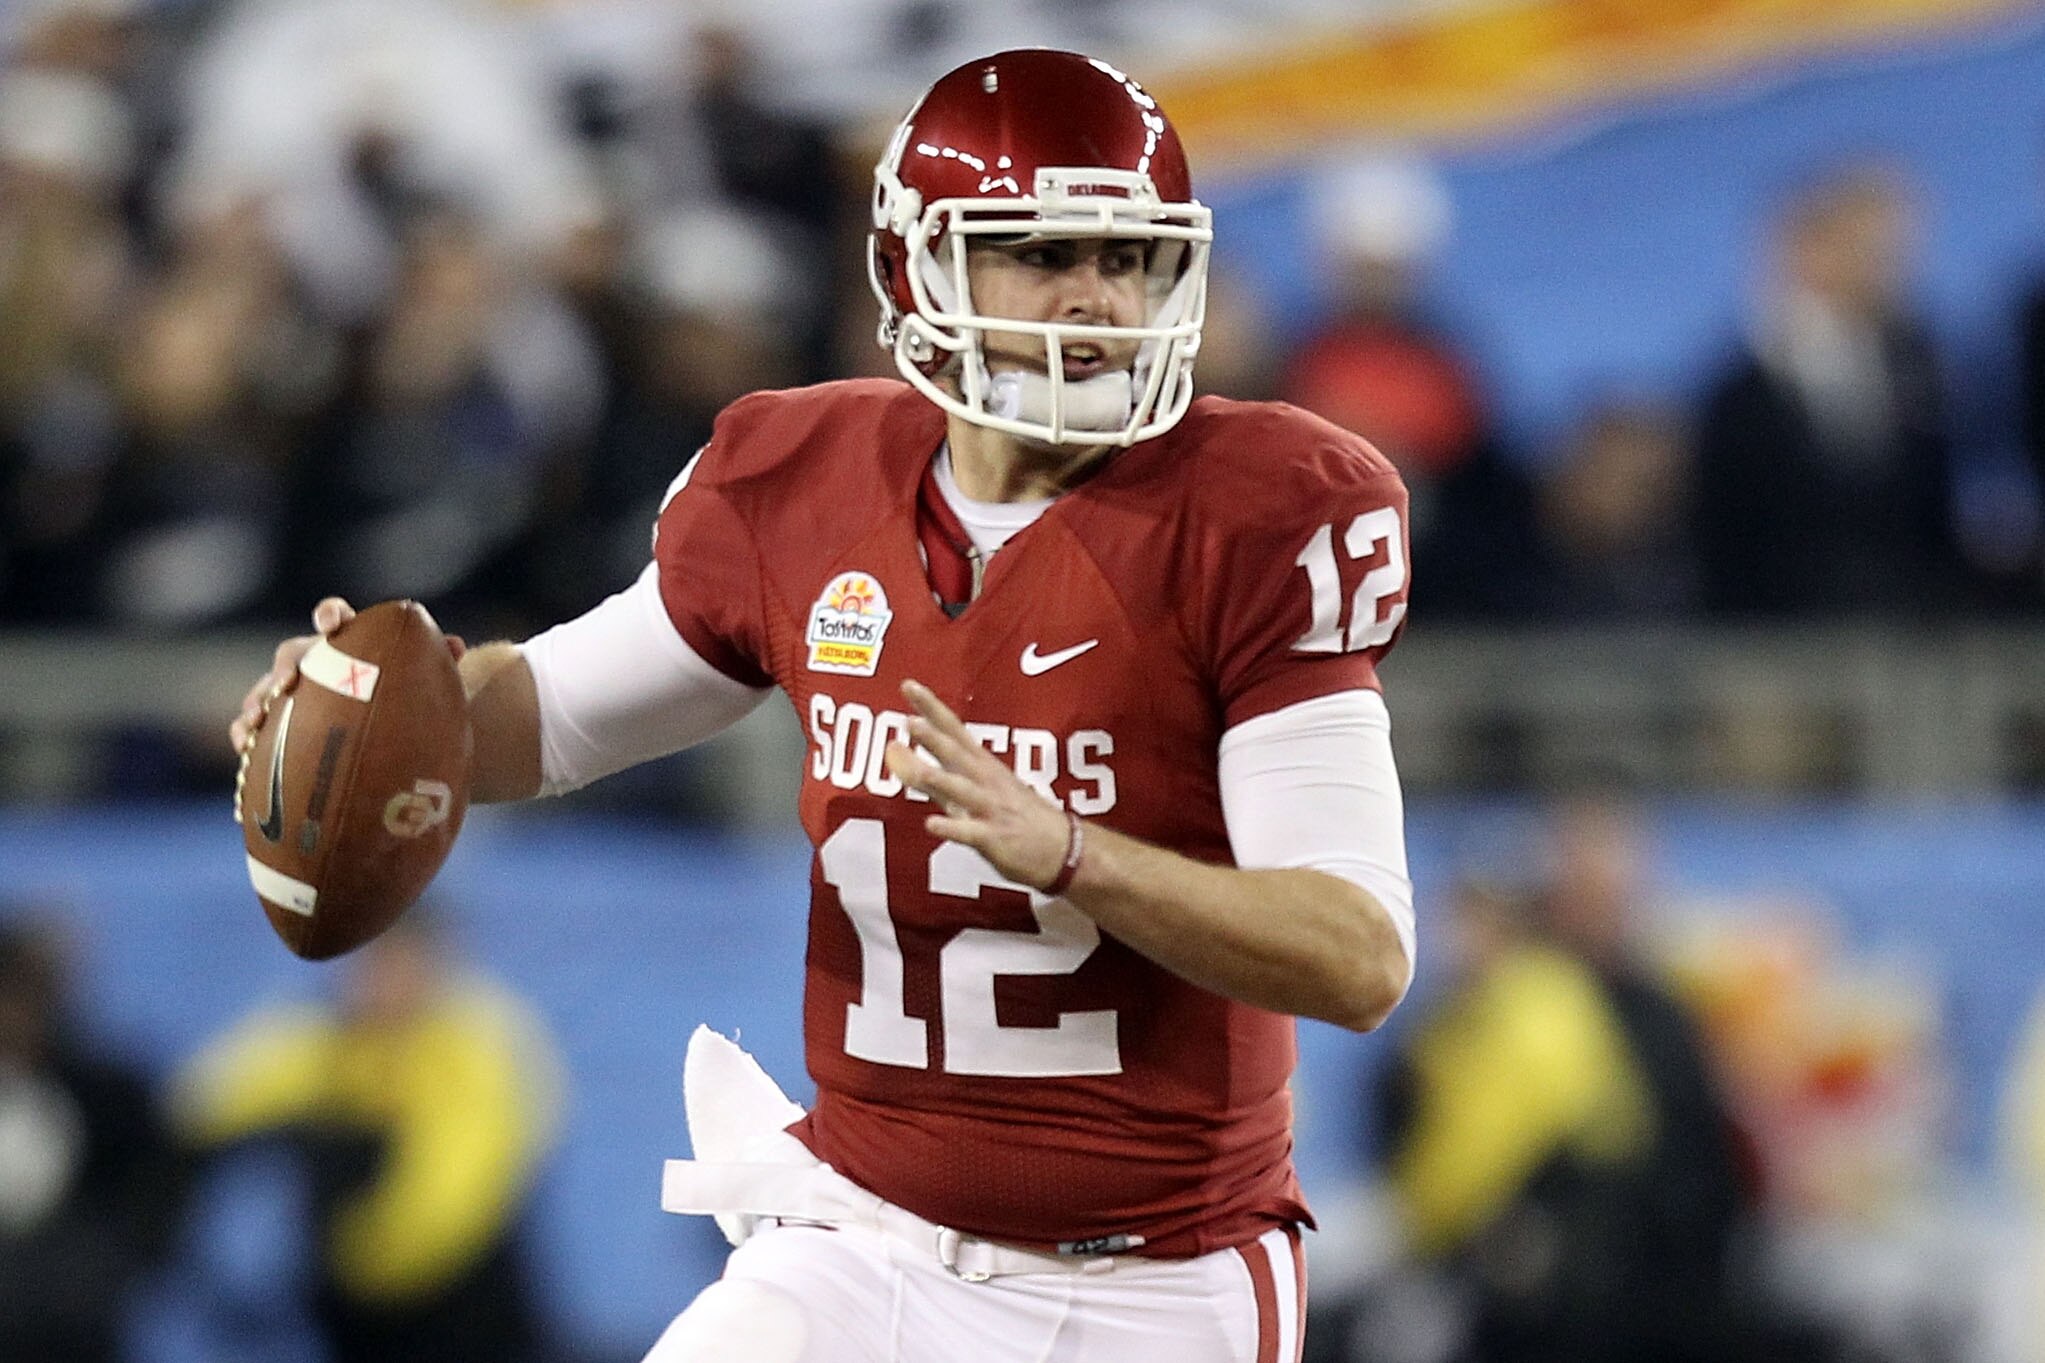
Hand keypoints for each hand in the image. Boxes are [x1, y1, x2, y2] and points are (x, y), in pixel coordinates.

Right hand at [227, 598, 467, 752]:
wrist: (392, 727)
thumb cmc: (407, 696)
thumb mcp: (425, 681)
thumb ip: (438, 661)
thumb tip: (455, 645)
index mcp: (346, 643)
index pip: (334, 617)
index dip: (329, 614)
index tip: (330, 622)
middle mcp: (313, 663)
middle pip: (290, 653)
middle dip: (285, 665)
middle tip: (287, 684)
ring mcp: (292, 694)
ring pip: (264, 691)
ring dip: (256, 703)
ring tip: (254, 722)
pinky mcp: (278, 724)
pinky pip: (253, 729)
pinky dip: (245, 738)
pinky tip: (246, 751)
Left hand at [883, 680, 1072, 891]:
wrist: (1063, 848)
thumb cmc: (1012, 814)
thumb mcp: (971, 790)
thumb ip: (929, 774)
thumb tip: (892, 751)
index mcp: (980, 765)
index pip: (953, 729)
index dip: (931, 707)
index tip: (909, 685)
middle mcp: (985, 781)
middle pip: (957, 754)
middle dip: (935, 738)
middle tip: (910, 720)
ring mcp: (991, 808)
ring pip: (962, 791)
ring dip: (940, 778)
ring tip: (916, 769)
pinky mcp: (995, 838)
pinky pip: (972, 833)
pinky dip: (953, 828)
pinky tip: (931, 824)